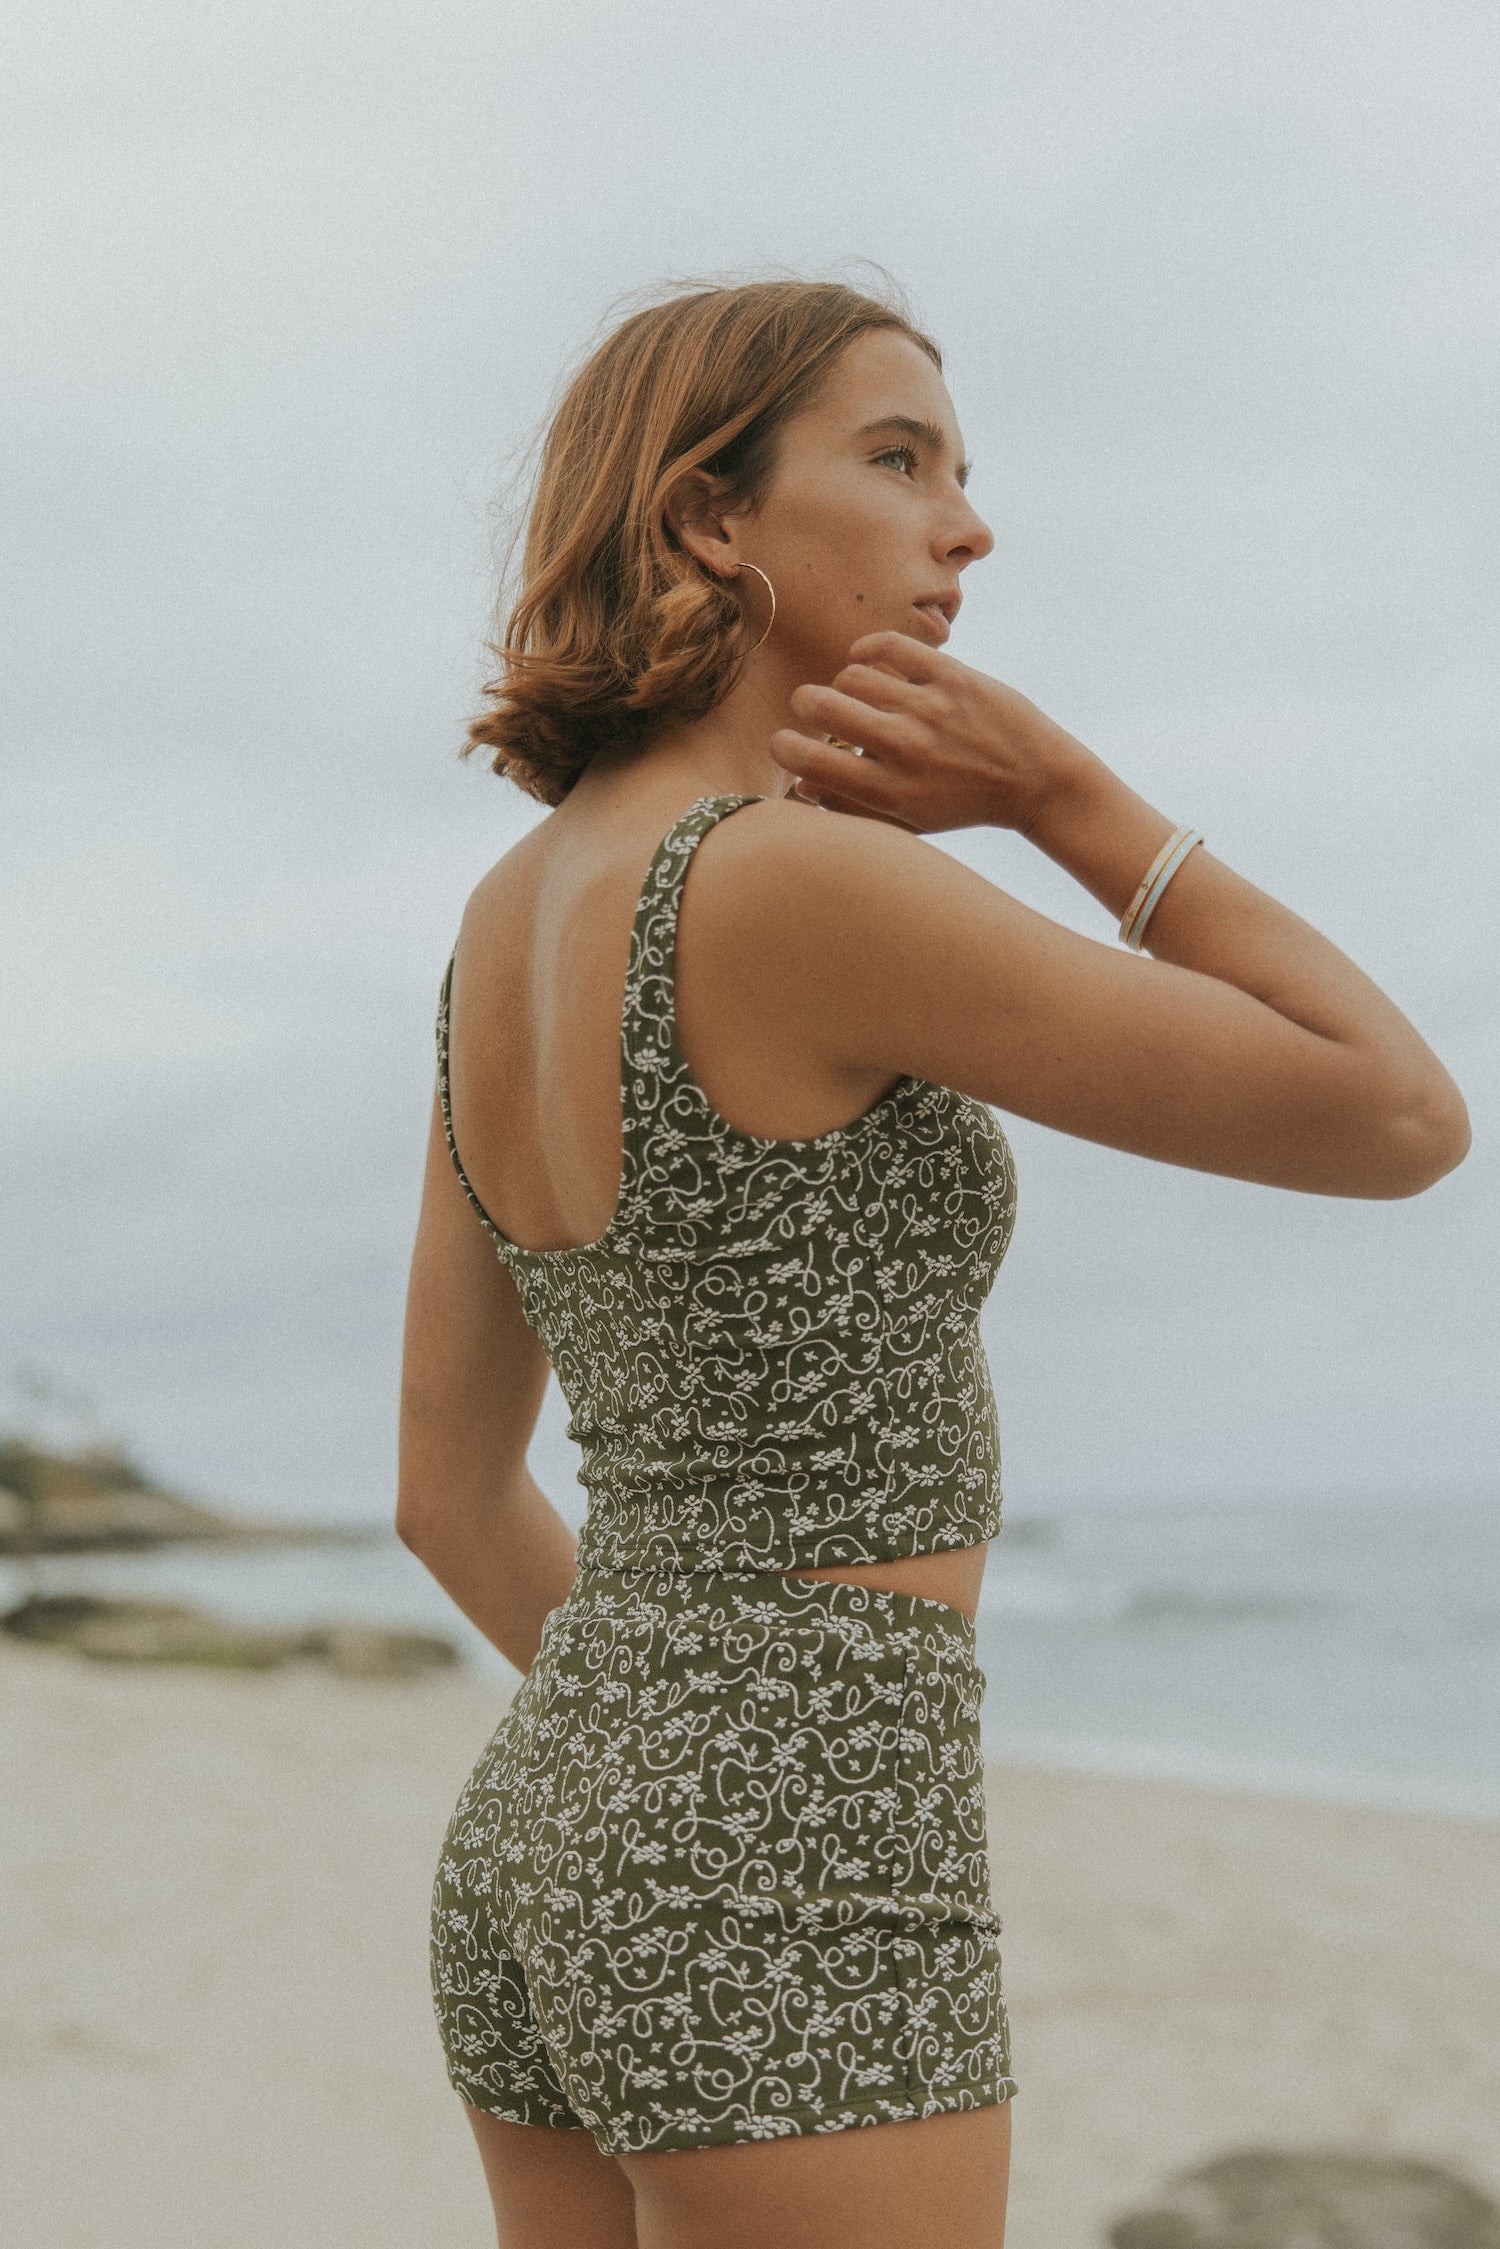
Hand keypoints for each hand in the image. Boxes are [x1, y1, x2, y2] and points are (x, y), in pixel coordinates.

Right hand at [769, 630, 1090, 836]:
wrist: (1038, 781)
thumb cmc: (964, 806)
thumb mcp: (909, 822)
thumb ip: (853, 808)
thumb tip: (802, 784)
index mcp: (889, 791)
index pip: (808, 762)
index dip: (783, 747)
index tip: (787, 743)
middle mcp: (905, 748)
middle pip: (820, 706)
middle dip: (805, 705)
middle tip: (814, 709)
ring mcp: (929, 708)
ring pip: (853, 674)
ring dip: (844, 682)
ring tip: (856, 693)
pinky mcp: (953, 676)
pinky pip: (891, 647)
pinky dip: (869, 649)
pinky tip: (868, 660)